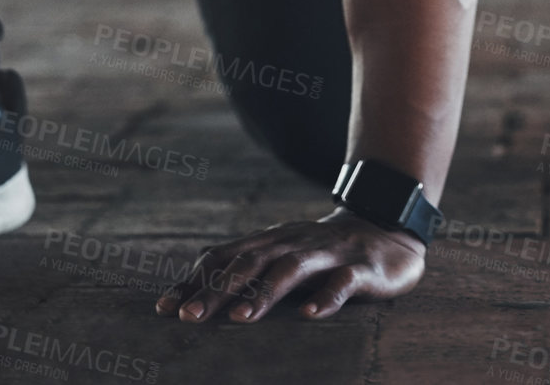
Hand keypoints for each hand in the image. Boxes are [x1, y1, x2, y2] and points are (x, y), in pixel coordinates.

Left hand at [154, 209, 425, 322]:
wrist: (384, 230)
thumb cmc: (321, 254)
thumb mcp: (279, 258)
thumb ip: (246, 273)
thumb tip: (197, 294)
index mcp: (267, 243)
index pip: (222, 259)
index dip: (193, 283)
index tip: (165, 309)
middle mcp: (289, 243)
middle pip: (248, 264)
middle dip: (217, 291)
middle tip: (190, 318)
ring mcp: (324, 254)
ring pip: (289, 270)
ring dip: (263, 294)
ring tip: (241, 319)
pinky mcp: (359, 268)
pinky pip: (341, 282)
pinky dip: (325, 298)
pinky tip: (310, 315)